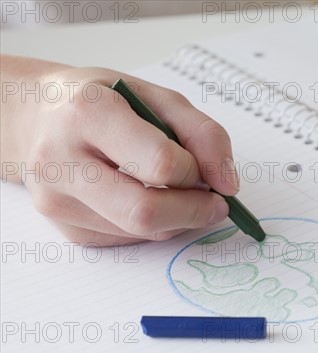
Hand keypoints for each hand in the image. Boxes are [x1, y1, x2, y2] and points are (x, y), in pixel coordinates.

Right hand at [0, 56, 237, 244]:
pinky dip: (153, 225)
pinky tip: (143, 198)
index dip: (194, 172)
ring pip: (142, 233)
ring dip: (176, 218)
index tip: (202, 169)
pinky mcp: (66, 230)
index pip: (161, 164)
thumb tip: (228, 184)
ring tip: (174, 191)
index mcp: (88, 114)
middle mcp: (61, 161)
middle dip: (194, 212)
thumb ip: (203, 134)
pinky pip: (129, 240)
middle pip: (145, 213)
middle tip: (214, 203)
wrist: (38, 116)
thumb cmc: (103, 102)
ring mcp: (58, 202)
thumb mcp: (158, 98)